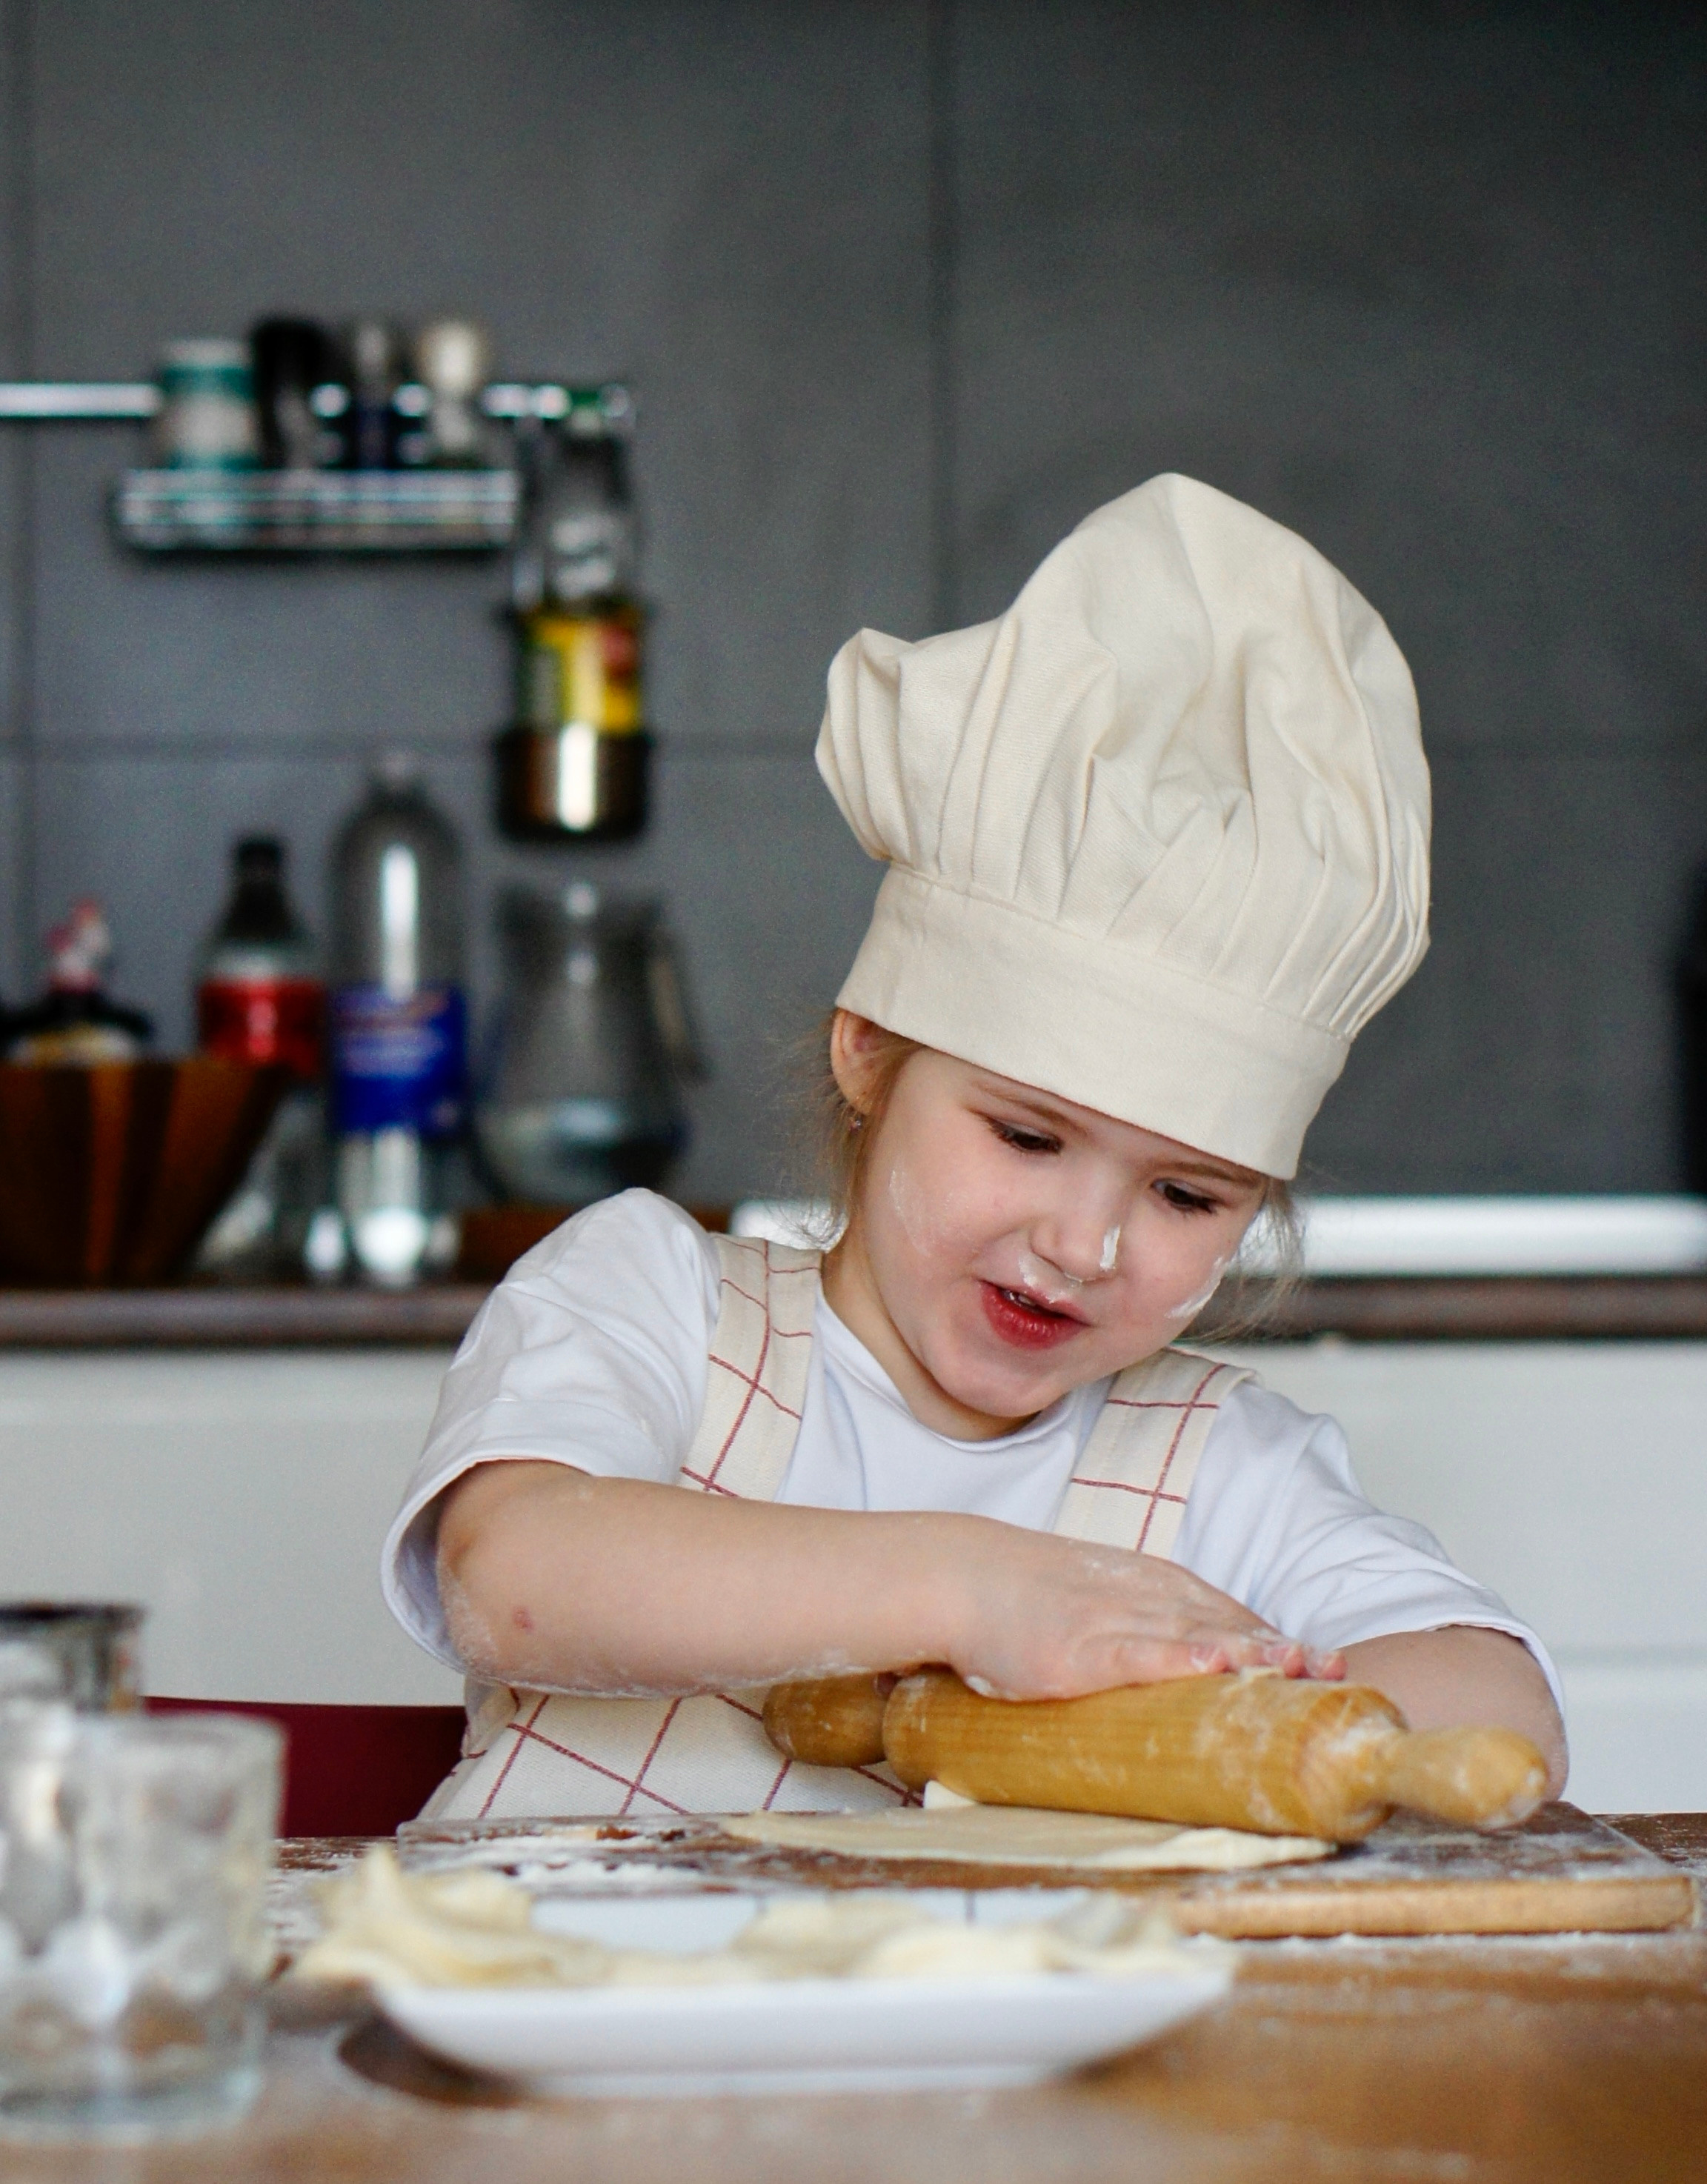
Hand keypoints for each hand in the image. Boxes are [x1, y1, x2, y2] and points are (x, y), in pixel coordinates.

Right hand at [941, 1526, 1343, 1700]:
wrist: (965, 1577)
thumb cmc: (1032, 1598)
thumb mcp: (1102, 1599)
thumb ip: (1150, 1625)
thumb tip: (1200, 1667)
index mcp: (1154, 1587)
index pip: (1231, 1615)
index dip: (1279, 1641)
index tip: (1329, 1667)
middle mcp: (1144, 1598)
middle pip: (1227, 1625)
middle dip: (1282, 1650)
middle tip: (1335, 1671)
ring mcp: (1112, 1622)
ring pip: (1194, 1635)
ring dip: (1249, 1653)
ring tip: (1298, 1669)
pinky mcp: (1078, 1650)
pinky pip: (1138, 1654)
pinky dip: (1179, 1658)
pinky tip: (1212, 1666)